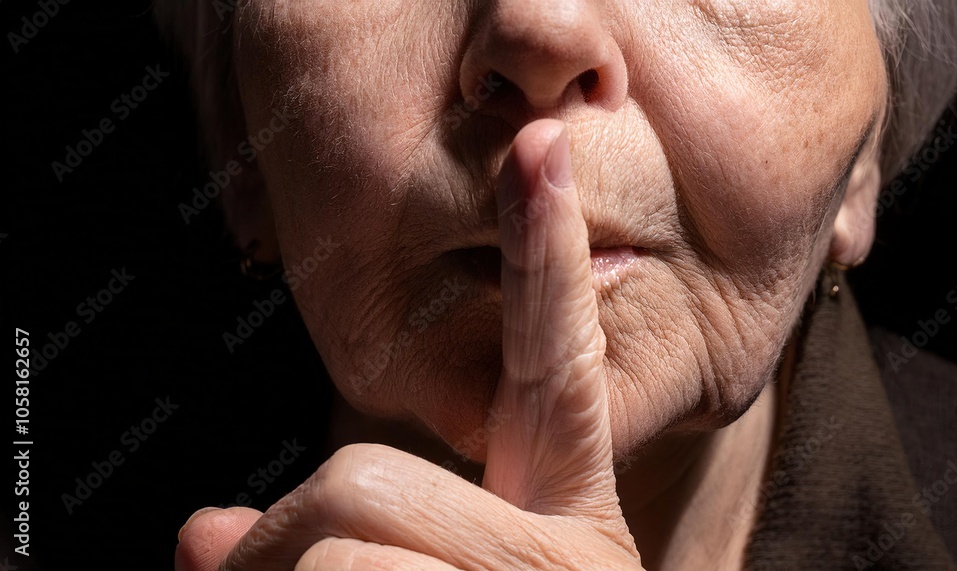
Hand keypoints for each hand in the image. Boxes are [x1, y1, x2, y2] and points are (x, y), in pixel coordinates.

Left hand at [175, 119, 642, 570]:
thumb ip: (328, 528)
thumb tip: (199, 533)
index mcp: (561, 501)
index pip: (552, 360)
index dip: (545, 253)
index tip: (540, 149)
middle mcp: (570, 540)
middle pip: (366, 479)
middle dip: (281, 533)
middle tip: (249, 569)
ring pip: (343, 545)